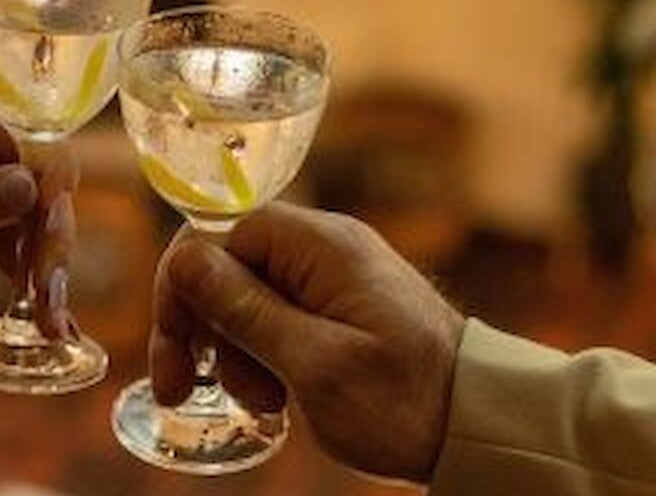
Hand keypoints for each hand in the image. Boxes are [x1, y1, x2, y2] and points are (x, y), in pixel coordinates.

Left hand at [0, 99, 76, 337]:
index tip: (54, 219)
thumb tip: (32, 183)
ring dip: (48, 265)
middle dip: (52, 233)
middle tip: (49, 285)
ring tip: (50, 316)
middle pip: (41, 182)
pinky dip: (34, 279)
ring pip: (39, 220)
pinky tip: (45, 316)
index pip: (27, 136)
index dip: (50, 176)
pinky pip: (22, 249)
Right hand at [151, 204, 464, 482]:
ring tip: (263, 403)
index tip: (173, 350)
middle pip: (227, 264)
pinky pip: (279, 313)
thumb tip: (186, 257)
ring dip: (236, 350)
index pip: (217, 233)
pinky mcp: (342, 303)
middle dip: (202, 327)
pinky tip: (276, 394)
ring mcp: (334, 274)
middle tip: (185, 390)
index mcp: (318, 245)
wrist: (487, 426)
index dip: (182, 287)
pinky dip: (264, 353)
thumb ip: (245, 308)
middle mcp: (323, 246)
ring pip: (248, 295)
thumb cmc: (406, 402)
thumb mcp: (314, 363)